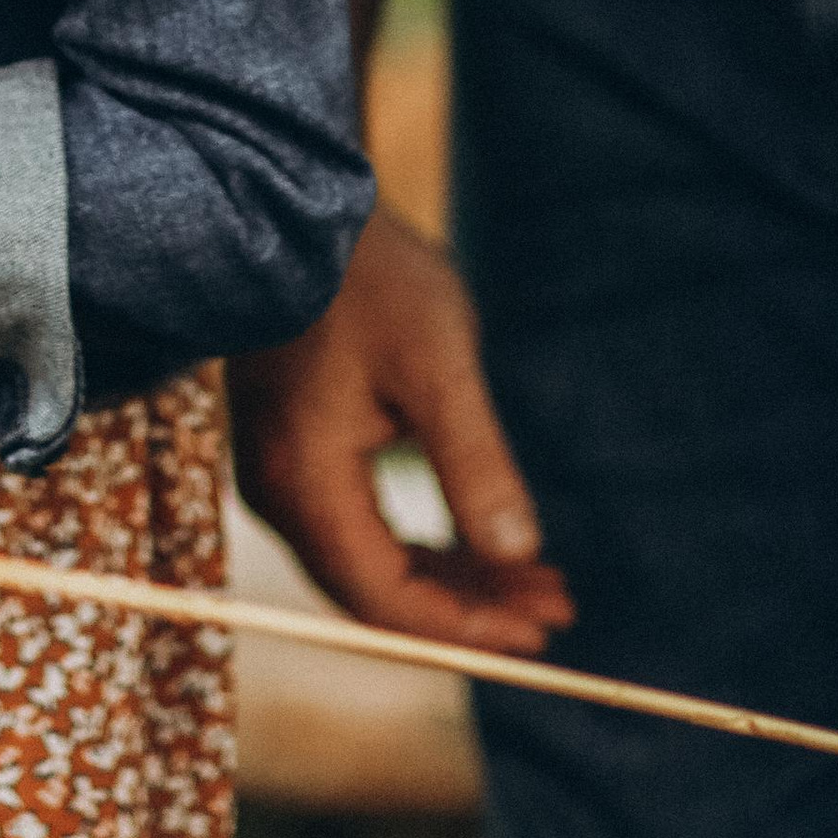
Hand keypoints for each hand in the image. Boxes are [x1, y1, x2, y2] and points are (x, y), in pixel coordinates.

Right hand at [229, 200, 573, 655]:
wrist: (295, 206)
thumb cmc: (370, 276)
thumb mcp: (437, 363)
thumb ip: (474, 463)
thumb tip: (518, 555)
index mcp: (305, 479)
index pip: (383, 598)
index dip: (464, 627)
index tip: (540, 631)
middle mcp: (279, 491)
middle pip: (376, 592)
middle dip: (470, 608)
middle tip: (558, 606)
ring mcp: (279, 471)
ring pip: (370, 562)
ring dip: (454, 578)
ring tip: (539, 579)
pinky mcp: (292, 448)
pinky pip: (357, 525)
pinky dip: (422, 542)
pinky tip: (483, 541)